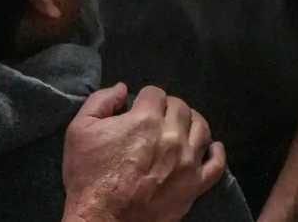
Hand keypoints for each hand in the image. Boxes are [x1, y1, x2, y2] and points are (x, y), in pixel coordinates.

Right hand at [62, 84, 226, 221]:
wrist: (102, 218)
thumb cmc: (88, 174)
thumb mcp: (80, 129)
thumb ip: (101, 100)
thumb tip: (122, 89)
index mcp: (145, 120)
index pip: (155, 93)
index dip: (145, 97)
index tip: (138, 108)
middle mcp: (171, 136)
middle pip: (181, 107)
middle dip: (168, 108)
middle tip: (156, 118)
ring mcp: (187, 162)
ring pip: (202, 129)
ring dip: (191, 123)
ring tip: (181, 128)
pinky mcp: (195, 185)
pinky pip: (217, 164)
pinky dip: (216, 152)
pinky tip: (210, 147)